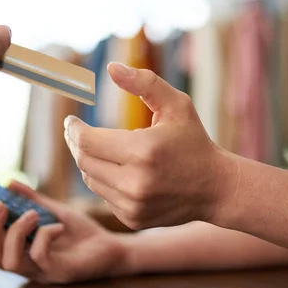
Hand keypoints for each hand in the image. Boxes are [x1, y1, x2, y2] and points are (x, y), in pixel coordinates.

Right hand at [0, 181, 126, 283]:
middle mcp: (26, 261)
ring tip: (32, 215)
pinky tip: (56, 226)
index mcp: (21, 246)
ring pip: (8, 261)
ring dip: (15, 232)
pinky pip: (39, 257)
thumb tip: (8, 183)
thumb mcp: (54, 210)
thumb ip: (32, 200)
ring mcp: (41, 270)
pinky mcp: (58, 273)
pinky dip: (43, 236)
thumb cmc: (82, 233)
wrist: (113, 246)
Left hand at [64, 63, 237, 229]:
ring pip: (90, 179)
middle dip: (75, 143)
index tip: (71, 121)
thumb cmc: (194, 141)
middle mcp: (136, 183)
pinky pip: (103, 195)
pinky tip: (120, 170)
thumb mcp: (176, 105)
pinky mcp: (133, 219)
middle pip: (84, 161)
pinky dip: (105, 180)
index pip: (87, 142)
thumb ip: (144, 83)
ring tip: (100, 148)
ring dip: (90, 161)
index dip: (73, 130)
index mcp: (144, 151)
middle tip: (75, 132)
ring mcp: (133, 206)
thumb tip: (110, 68)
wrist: (216, 189)